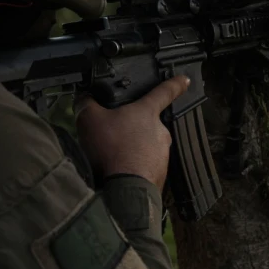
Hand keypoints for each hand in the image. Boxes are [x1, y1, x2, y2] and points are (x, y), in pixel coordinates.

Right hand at [74, 75, 190, 189]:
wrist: (124, 189)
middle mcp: (160, 132)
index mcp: (147, 113)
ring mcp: (162, 155)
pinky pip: (145, 167)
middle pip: (148, 124)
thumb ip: (86, 103)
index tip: (185, 79)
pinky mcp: (160, 175)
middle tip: (114, 136)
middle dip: (133, 129)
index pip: (164, 92)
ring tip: (112, 158)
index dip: (174, 83)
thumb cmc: (111, 148)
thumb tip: (83, 98)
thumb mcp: (89, 119)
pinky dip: (133, 168)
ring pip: (146, 147)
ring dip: (132, 151)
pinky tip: (118, 173)